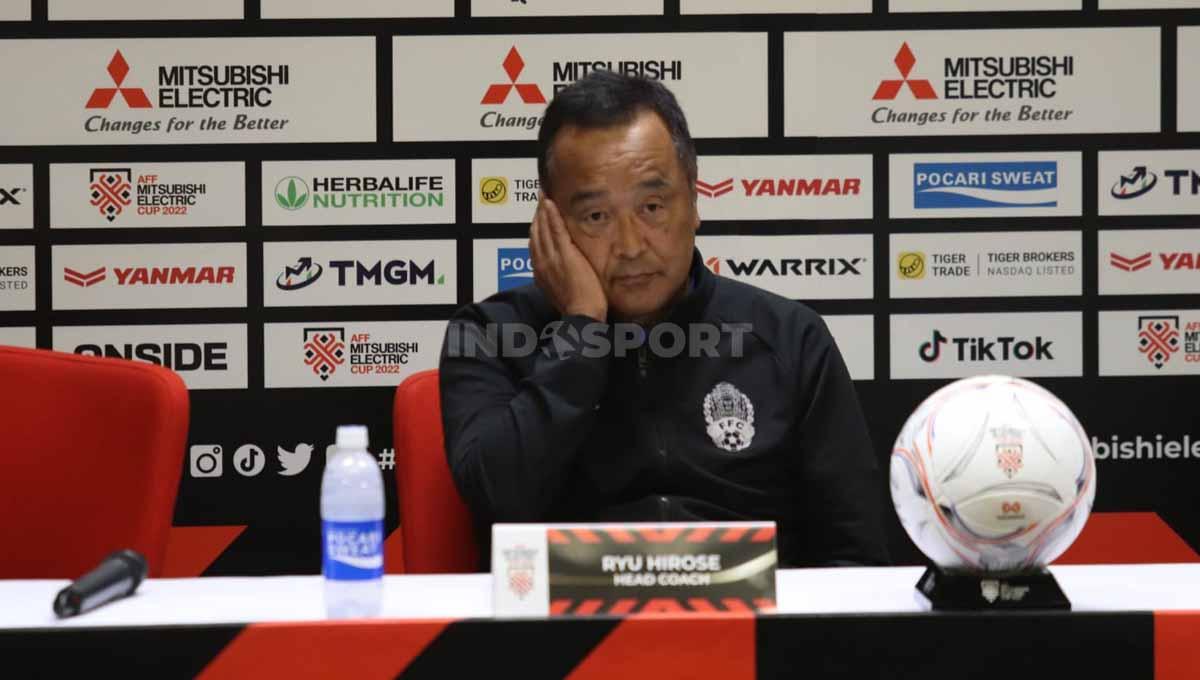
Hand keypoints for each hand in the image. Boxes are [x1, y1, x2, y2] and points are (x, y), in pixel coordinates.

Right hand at [530, 195, 606, 320]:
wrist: (582, 315)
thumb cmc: (576, 308)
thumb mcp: (561, 291)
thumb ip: (556, 277)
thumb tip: (560, 270)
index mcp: (540, 272)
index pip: (535, 243)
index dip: (536, 227)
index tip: (539, 215)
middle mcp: (541, 262)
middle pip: (535, 232)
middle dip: (537, 214)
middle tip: (540, 197)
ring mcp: (551, 258)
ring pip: (542, 228)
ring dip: (542, 210)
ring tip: (544, 195)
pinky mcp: (565, 254)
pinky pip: (555, 230)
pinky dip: (551, 215)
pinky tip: (550, 203)